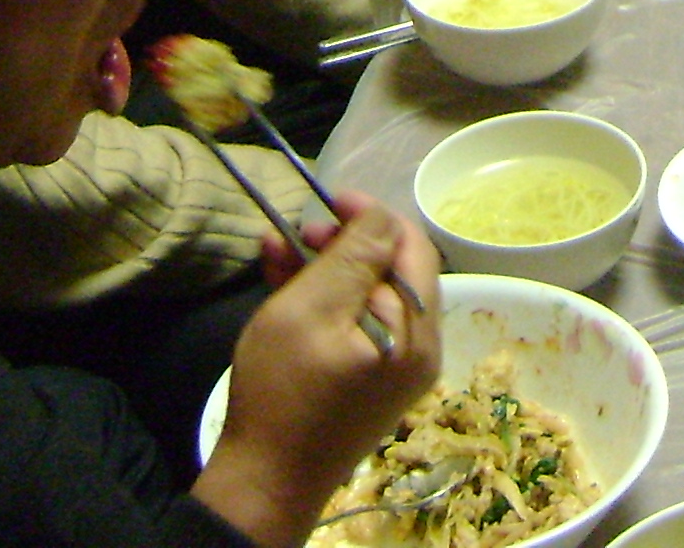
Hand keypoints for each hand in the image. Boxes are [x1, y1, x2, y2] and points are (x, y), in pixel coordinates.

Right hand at [196, 196, 443, 547]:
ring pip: (366, 294)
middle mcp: (419, 348)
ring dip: (325, 266)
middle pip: (391, 270)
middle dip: (343, 241)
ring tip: (275, 246)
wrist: (265, 483)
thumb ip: (352, 257)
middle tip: (299, 230)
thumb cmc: (283, 394)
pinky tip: (281, 278)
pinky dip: (323, 300)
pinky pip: (355, 324)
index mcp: (416, 331)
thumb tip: (381, 214)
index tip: (329, 199)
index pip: (412, 247)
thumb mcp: (310, 311)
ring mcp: (395, 368)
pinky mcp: (369, 381)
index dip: (373, 215)